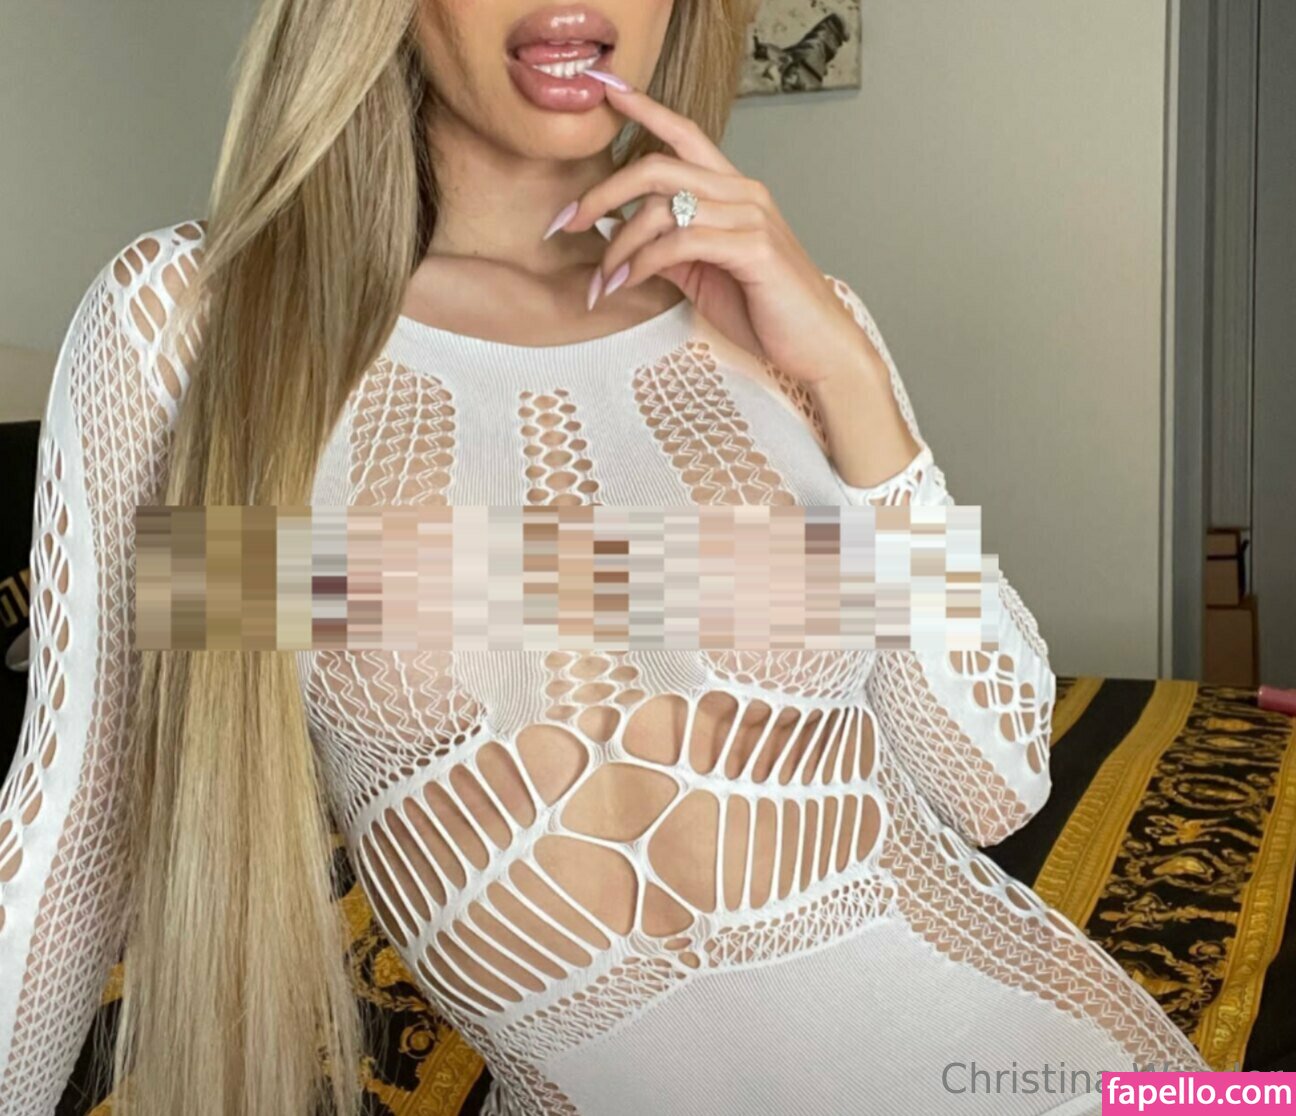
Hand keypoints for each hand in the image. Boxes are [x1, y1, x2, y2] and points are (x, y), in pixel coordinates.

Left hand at [547, 77, 879, 388]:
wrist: (817, 345)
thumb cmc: (765, 310)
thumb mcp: (705, 273)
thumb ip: (669, 247)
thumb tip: (620, 235)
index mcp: (734, 189)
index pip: (684, 134)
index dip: (643, 108)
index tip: (604, 90)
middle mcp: (744, 192)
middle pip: (658, 166)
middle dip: (603, 192)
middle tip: (567, 222)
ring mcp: (751, 217)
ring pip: (662, 209)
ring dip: (620, 246)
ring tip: (603, 281)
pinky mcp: (753, 249)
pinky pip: (680, 242)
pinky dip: (644, 262)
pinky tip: (628, 284)